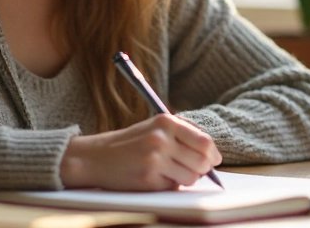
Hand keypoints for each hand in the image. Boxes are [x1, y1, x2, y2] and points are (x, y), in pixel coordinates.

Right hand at [59, 113, 221, 190]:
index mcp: (166, 121)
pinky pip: (173, 187)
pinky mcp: (148, 178)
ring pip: (191, 177)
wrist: (96, 157)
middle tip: (193, 169)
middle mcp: (161, 138)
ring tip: (169, 172)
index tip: (213, 161)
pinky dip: (169, 185)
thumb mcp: (155, 128)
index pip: (205, 141)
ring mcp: (155, 159)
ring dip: (185, 178)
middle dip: (202, 169)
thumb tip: (212, 154)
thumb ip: (182, 135)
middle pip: (202, 161)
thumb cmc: (130, 143)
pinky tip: (154, 177)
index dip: (213, 154)